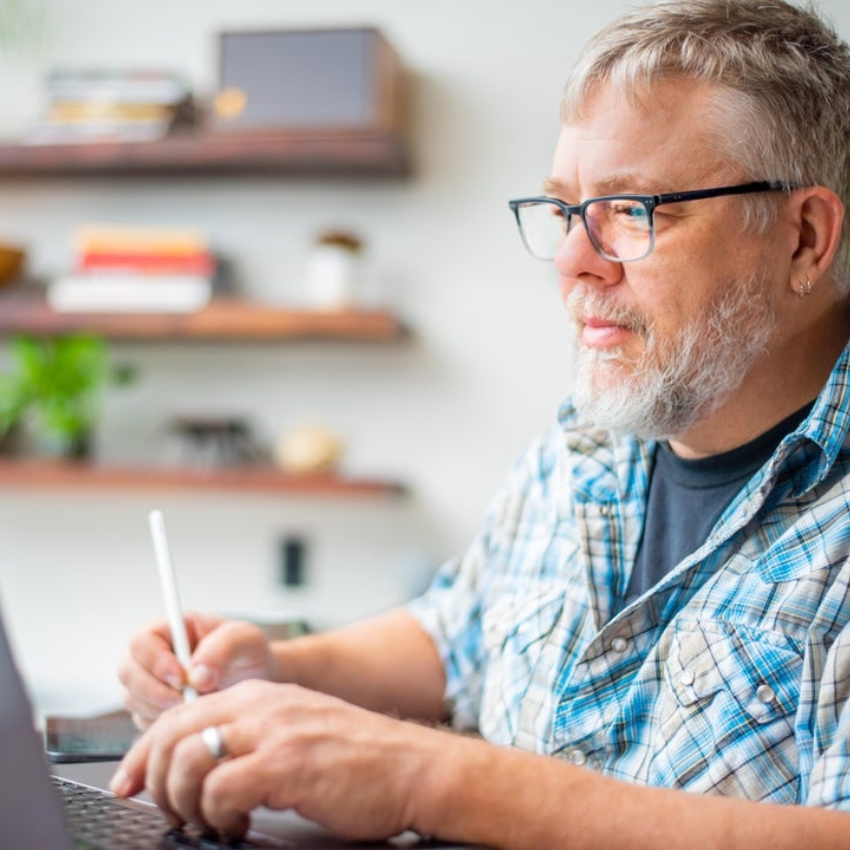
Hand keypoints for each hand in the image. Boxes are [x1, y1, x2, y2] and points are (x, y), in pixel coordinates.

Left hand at [110, 680, 442, 840]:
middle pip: (172, 733)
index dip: (143, 753)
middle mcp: (262, 704)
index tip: (127, 783)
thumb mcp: (298, 729)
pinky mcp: (286, 764)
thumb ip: (252, 736)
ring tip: (205, 821)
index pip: (180, 713)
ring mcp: (274, 731)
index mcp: (261, 694)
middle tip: (167, 811)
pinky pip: (220, 791)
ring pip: (188, 761)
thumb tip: (199, 766)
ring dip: (183, 802)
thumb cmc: (359, 757)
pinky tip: (236, 825)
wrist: (412, 766)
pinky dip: (216, 816)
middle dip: (153, 779)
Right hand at [118, 614, 273, 728]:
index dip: (154, 660)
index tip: (180, 677)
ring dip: (157, 708)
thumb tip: (196, 673)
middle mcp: (153, 654)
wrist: (255, 683)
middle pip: (127, 670)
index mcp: (172, 629)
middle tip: (183, 700)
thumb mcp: (246, 639)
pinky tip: (188, 719)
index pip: (142, 640)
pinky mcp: (151, 709)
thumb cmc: (248, 654)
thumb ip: (223, 647)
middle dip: (152, 689)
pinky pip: (141, 721)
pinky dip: (160, 725)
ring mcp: (149, 683)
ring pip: (131, 698)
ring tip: (193, 707)